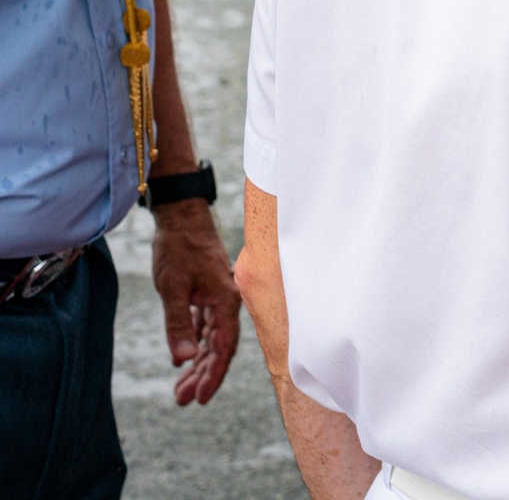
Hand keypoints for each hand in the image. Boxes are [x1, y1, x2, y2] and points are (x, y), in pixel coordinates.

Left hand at [152, 200, 242, 404]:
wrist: (182, 216)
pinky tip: (184, 359)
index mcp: (226, 301)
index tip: (200, 398)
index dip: (213, 375)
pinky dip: (195, 343)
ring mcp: (219, 298)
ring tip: (181, 389)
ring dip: (198, 363)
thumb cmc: (178, 248)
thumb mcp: (172, 288)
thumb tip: (183, 359)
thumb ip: (178, 324)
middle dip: (203, 375)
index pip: (223, 348)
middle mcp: (227, 302)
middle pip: (219, 347)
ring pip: (212, 339)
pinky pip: (205, 326)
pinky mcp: (208, 293)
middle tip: (183, 400)